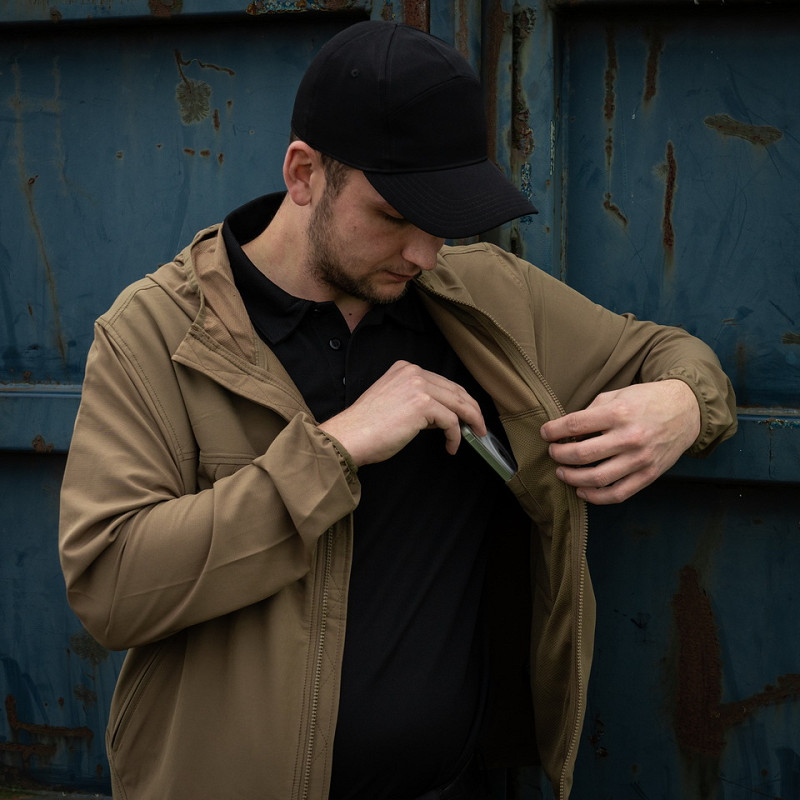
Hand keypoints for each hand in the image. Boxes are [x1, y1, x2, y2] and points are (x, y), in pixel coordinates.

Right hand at [319, 360, 485, 466]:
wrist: (349, 436)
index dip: (460, 399)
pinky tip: (451, 447)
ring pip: (459, 403)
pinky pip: (451, 421)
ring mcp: (418, 386)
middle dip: (471, 410)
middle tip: (479, 427)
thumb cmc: (366, 427)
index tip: (468, 414)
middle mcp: (413, 372)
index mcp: (405, 369)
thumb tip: (444, 417)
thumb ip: (417, 401)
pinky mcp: (422, 404)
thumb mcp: (393, 403)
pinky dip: (455, 436)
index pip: (443, 382)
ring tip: (474, 436)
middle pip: (455, 390)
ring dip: (471, 422)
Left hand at [539, 380, 700, 504]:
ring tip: (562, 472)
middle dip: (559, 455)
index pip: (574, 426)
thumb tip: (565, 430)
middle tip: (553, 453)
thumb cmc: (646, 400)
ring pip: (596, 478)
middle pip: (581, 454)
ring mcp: (640, 459)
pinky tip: (582, 490)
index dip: (553, 431)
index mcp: (618, 413)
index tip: (545, 434)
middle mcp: (629, 437)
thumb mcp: (617, 394)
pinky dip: (595, 496)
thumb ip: (591, 411)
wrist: (687, 410)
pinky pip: (618, 494)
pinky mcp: (649, 475)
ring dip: (572, 478)